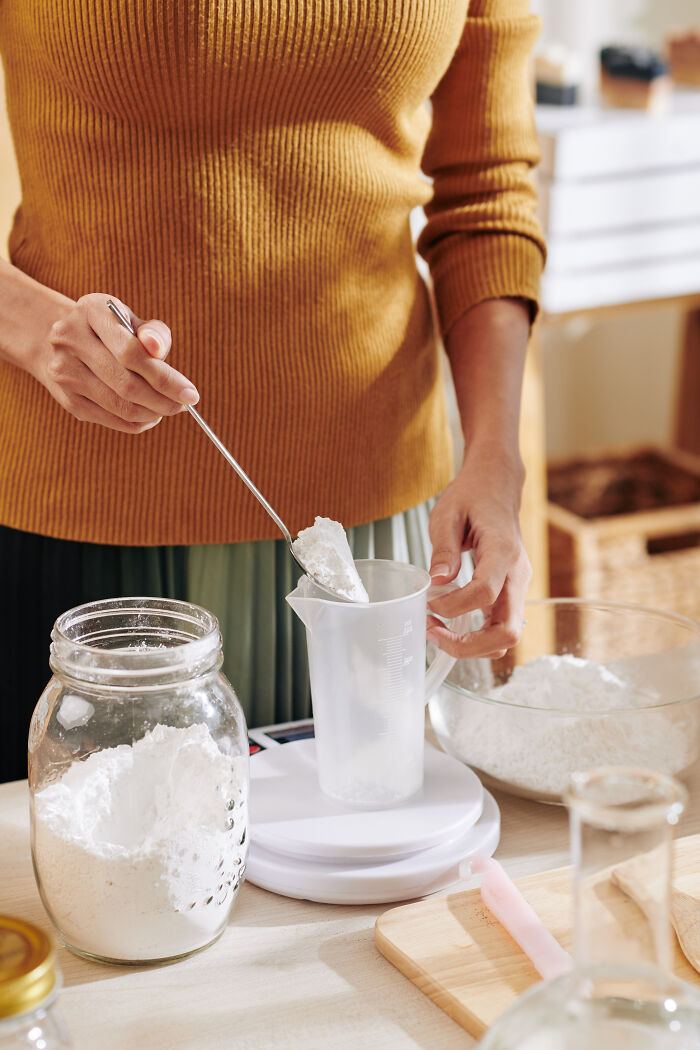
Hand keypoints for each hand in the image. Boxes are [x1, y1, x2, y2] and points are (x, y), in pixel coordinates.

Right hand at [30, 292, 198, 432]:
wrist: (59, 341)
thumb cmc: (111, 331)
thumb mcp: (133, 320)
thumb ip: (154, 334)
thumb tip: (158, 350)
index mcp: (91, 310)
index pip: (131, 352)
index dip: (165, 378)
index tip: (191, 393)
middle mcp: (70, 339)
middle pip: (126, 383)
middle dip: (163, 400)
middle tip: (183, 405)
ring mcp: (64, 371)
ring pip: (120, 406)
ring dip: (152, 413)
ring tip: (168, 408)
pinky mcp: (67, 399)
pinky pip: (111, 419)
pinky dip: (137, 422)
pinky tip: (150, 415)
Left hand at [426, 443, 531, 658]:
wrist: (497, 485)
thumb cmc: (473, 495)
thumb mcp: (448, 513)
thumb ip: (443, 548)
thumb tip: (437, 581)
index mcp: (502, 550)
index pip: (486, 591)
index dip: (454, 605)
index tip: (428, 602)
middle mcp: (517, 574)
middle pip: (508, 631)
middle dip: (469, 645)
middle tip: (434, 633)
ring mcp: (518, 586)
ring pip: (507, 636)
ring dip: (473, 645)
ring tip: (438, 630)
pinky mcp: (511, 592)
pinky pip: (500, 626)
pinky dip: (477, 636)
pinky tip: (450, 624)